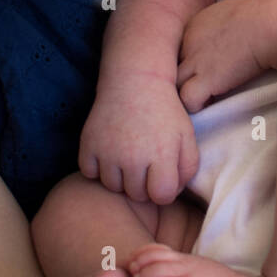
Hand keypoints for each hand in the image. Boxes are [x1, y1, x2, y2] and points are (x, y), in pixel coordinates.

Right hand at [78, 73, 198, 204]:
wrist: (136, 80)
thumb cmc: (164, 110)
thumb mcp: (186, 136)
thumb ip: (188, 168)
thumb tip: (172, 192)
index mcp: (161, 155)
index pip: (162, 196)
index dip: (164, 189)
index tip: (162, 175)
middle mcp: (133, 157)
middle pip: (137, 195)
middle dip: (144, 184)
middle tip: (145, 163)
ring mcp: (108, 152)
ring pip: (113, 186)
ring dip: (121, 178)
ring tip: (128, 157)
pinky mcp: (88, 145)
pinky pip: (90, 173)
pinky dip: (97, 167)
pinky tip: (110, 153)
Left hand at [177, 0, 267, 111]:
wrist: (270, 25)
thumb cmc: (262, 18)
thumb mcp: (231, 14)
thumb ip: (219, 26)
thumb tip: (227, 36)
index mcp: (194, 25)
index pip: (177, 49)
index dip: (187, 62)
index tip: (200, 70)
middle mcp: (188, 42)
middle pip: (169, 65)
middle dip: (179, 77)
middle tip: (190, 88)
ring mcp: (196, 61)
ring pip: (173, 83)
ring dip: (183, 92)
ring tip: (196, 99)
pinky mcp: (207, 79)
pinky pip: (187, 98)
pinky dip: (195, 105)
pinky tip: (207, 104)